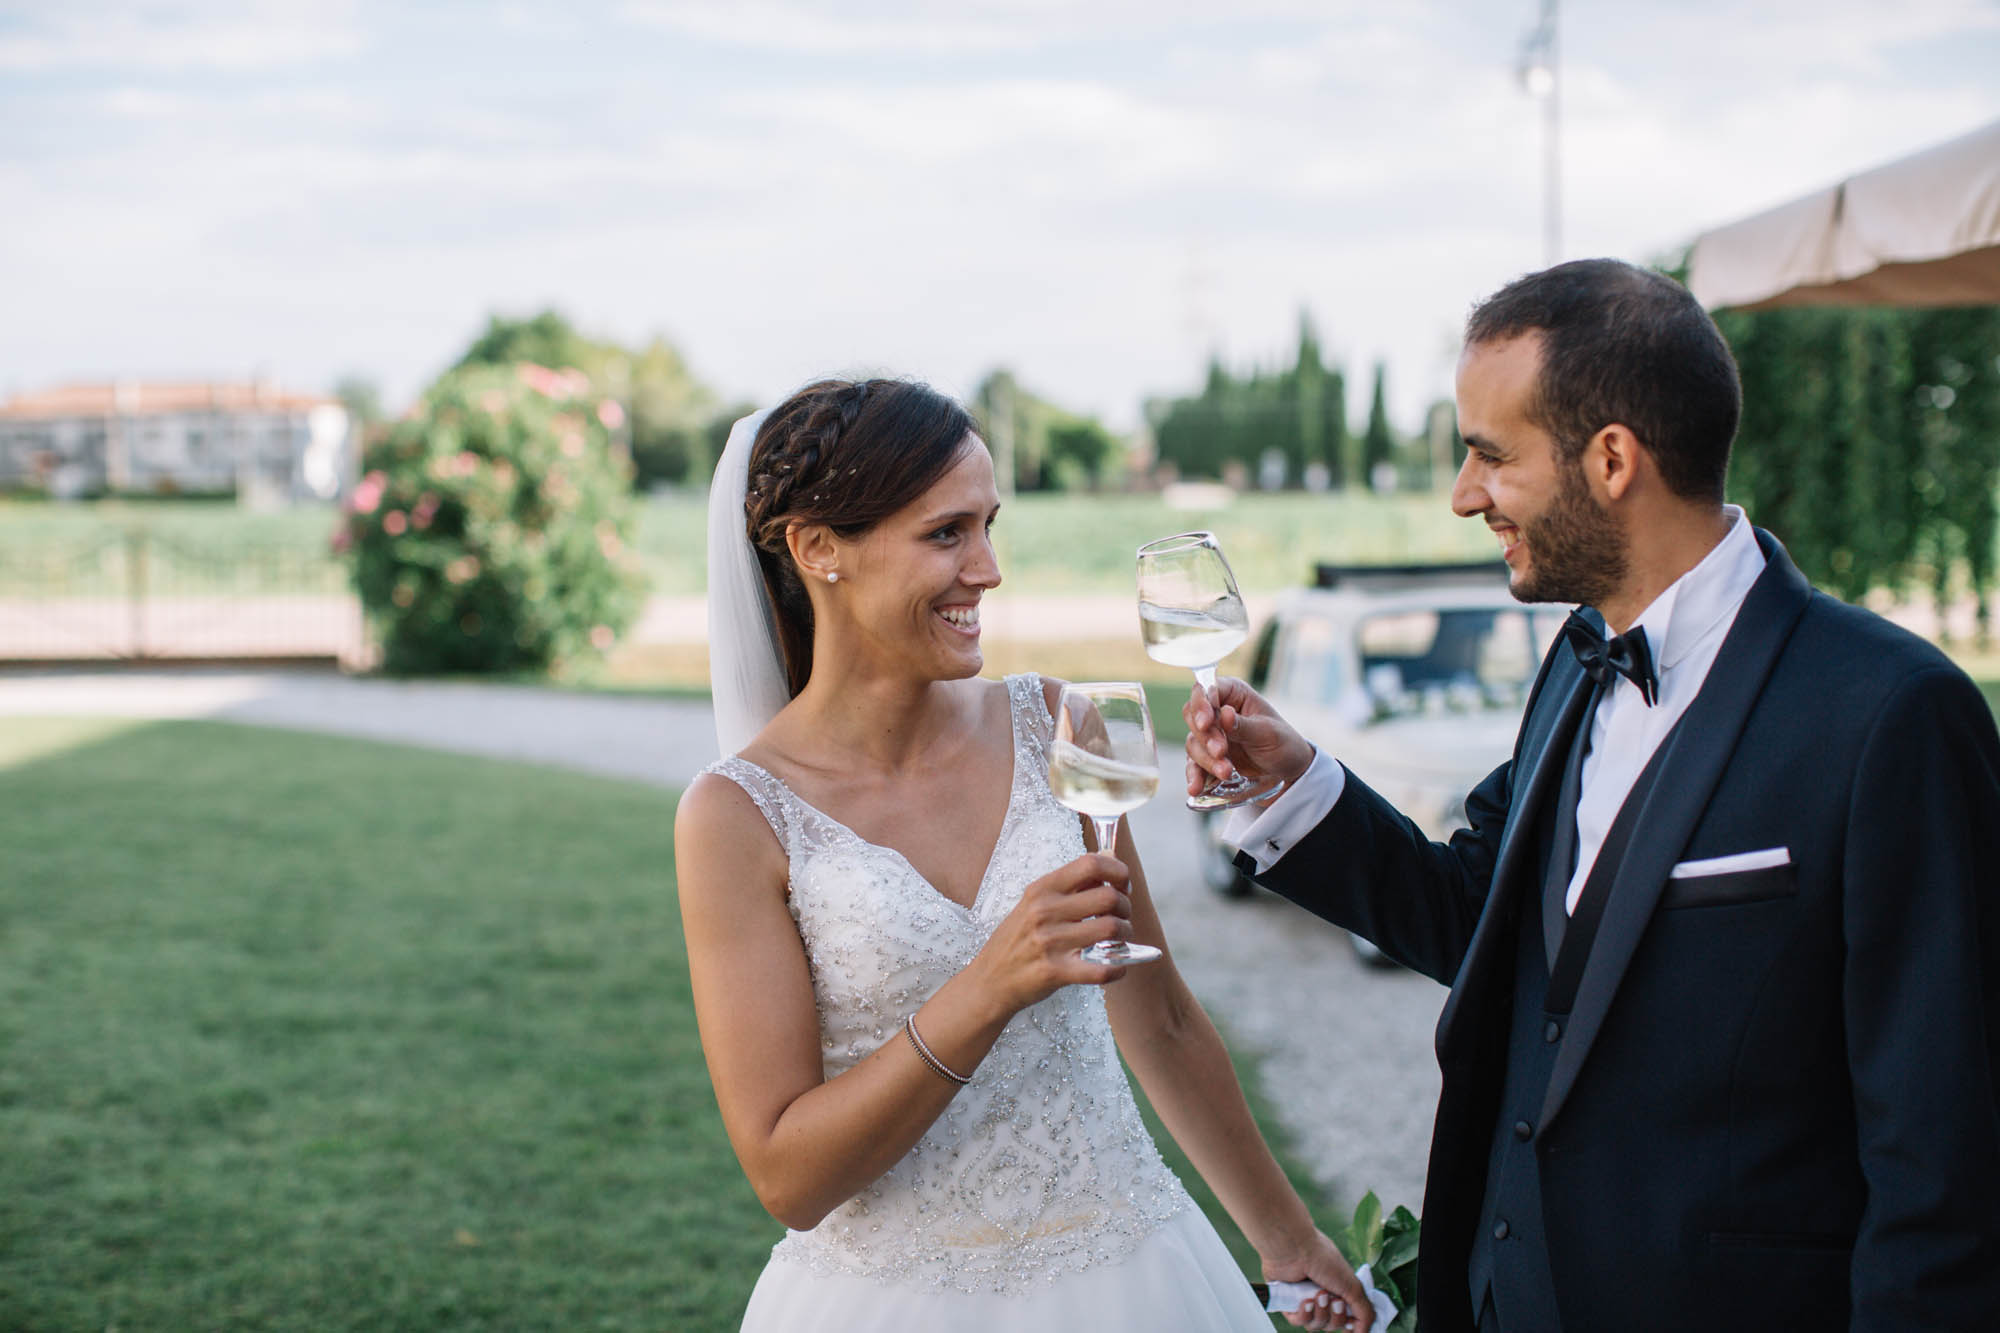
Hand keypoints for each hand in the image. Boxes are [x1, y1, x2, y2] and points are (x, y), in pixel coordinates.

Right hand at [968, 852, 1132, 1013]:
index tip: (1121, 886)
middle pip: (1108, 897)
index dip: (1117, 872)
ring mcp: (1049, 942)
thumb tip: (1108, 855)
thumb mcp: (1035, 902)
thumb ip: (1071, 882)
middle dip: (1125, 906)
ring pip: (1111, 929)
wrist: (989, 981)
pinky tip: (1116, 967)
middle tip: (1122, 916)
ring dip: (1126, 935)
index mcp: (1042, 889)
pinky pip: (1102, 969)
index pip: (1091, 864)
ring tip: (1120, 940)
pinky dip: (1118, 968)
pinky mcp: (1055, 972)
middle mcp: (1045, 911)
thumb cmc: (1016, 940)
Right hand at [1182, 676, 1313, 799]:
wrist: (1288, 773)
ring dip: (1206, 760)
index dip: (1202, 705)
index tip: (1206, 724)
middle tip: (1221, 752)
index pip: (1207, 690)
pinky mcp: (1208, 758)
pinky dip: (1194, 776)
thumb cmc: (1283, 744)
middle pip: (1193, 717)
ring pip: (1193, 743)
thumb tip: (1223, 713)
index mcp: (1233, 694)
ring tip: (1226, 773)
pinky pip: (1194, 766)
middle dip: (1205, 737)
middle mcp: (1217, 711)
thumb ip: (1243, 725)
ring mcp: (1210, 736)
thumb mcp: (1268, 733)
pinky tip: (1196, 787)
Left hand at [1263, 1229, 1373, 1332]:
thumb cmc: (1323, 1260)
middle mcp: (1323, 1296)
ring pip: (1316, 1325)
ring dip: (1320, 1313)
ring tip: (1318, 1295)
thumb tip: (1364, 1332)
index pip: (1347, 1319)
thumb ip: (1364, 1312)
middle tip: (1334, 1300)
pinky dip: (1304, 1314)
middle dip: (1336, 1317)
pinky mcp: (1288, 1302)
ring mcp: (1305, 1300)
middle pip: (1333, 1325)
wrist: (1295, 1248)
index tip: (1351, 1323)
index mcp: (1339, 1291)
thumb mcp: (1353, 1287)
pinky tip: (1305, 1302)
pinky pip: (1298, 1321)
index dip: (1350, 1324)